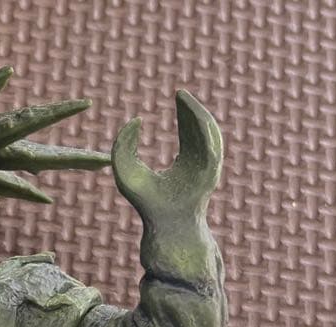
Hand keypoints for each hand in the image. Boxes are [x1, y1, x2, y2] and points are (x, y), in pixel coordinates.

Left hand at [111, 91, 221, 227]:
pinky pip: (212, 143)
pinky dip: (203, 127)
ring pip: (209, 133)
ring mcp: (207, 167)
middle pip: (200, 129)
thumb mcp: (127, 169)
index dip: (184, 114)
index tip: (177, 96)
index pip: (189, 133)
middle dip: (191, 110)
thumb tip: (135, 120)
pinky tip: (193, 113)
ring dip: (197, 114)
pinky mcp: (211, 170)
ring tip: (184, 99)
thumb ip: (123, 145)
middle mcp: (199, 163)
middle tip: (180, 93)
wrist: (163, 224)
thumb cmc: (145, 202)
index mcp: (185, 164)